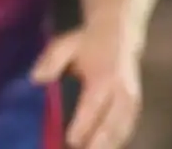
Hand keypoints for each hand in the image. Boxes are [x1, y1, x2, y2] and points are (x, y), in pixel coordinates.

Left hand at [31, 24, 143, 148]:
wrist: (119, 34)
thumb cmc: (87, 43)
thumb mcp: (64, 45)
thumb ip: (50, 62)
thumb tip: (35, 78)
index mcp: (103, 78)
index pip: (92, 107)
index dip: (83, 125)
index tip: (71, 140)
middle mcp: (121, 92)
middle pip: (111, 124)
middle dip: (98, 143)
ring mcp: (132, 100)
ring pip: (122, 129)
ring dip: (109, 145)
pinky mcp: (136, 106)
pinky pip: (128, 127)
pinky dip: (118, 140)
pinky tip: (106, 147)